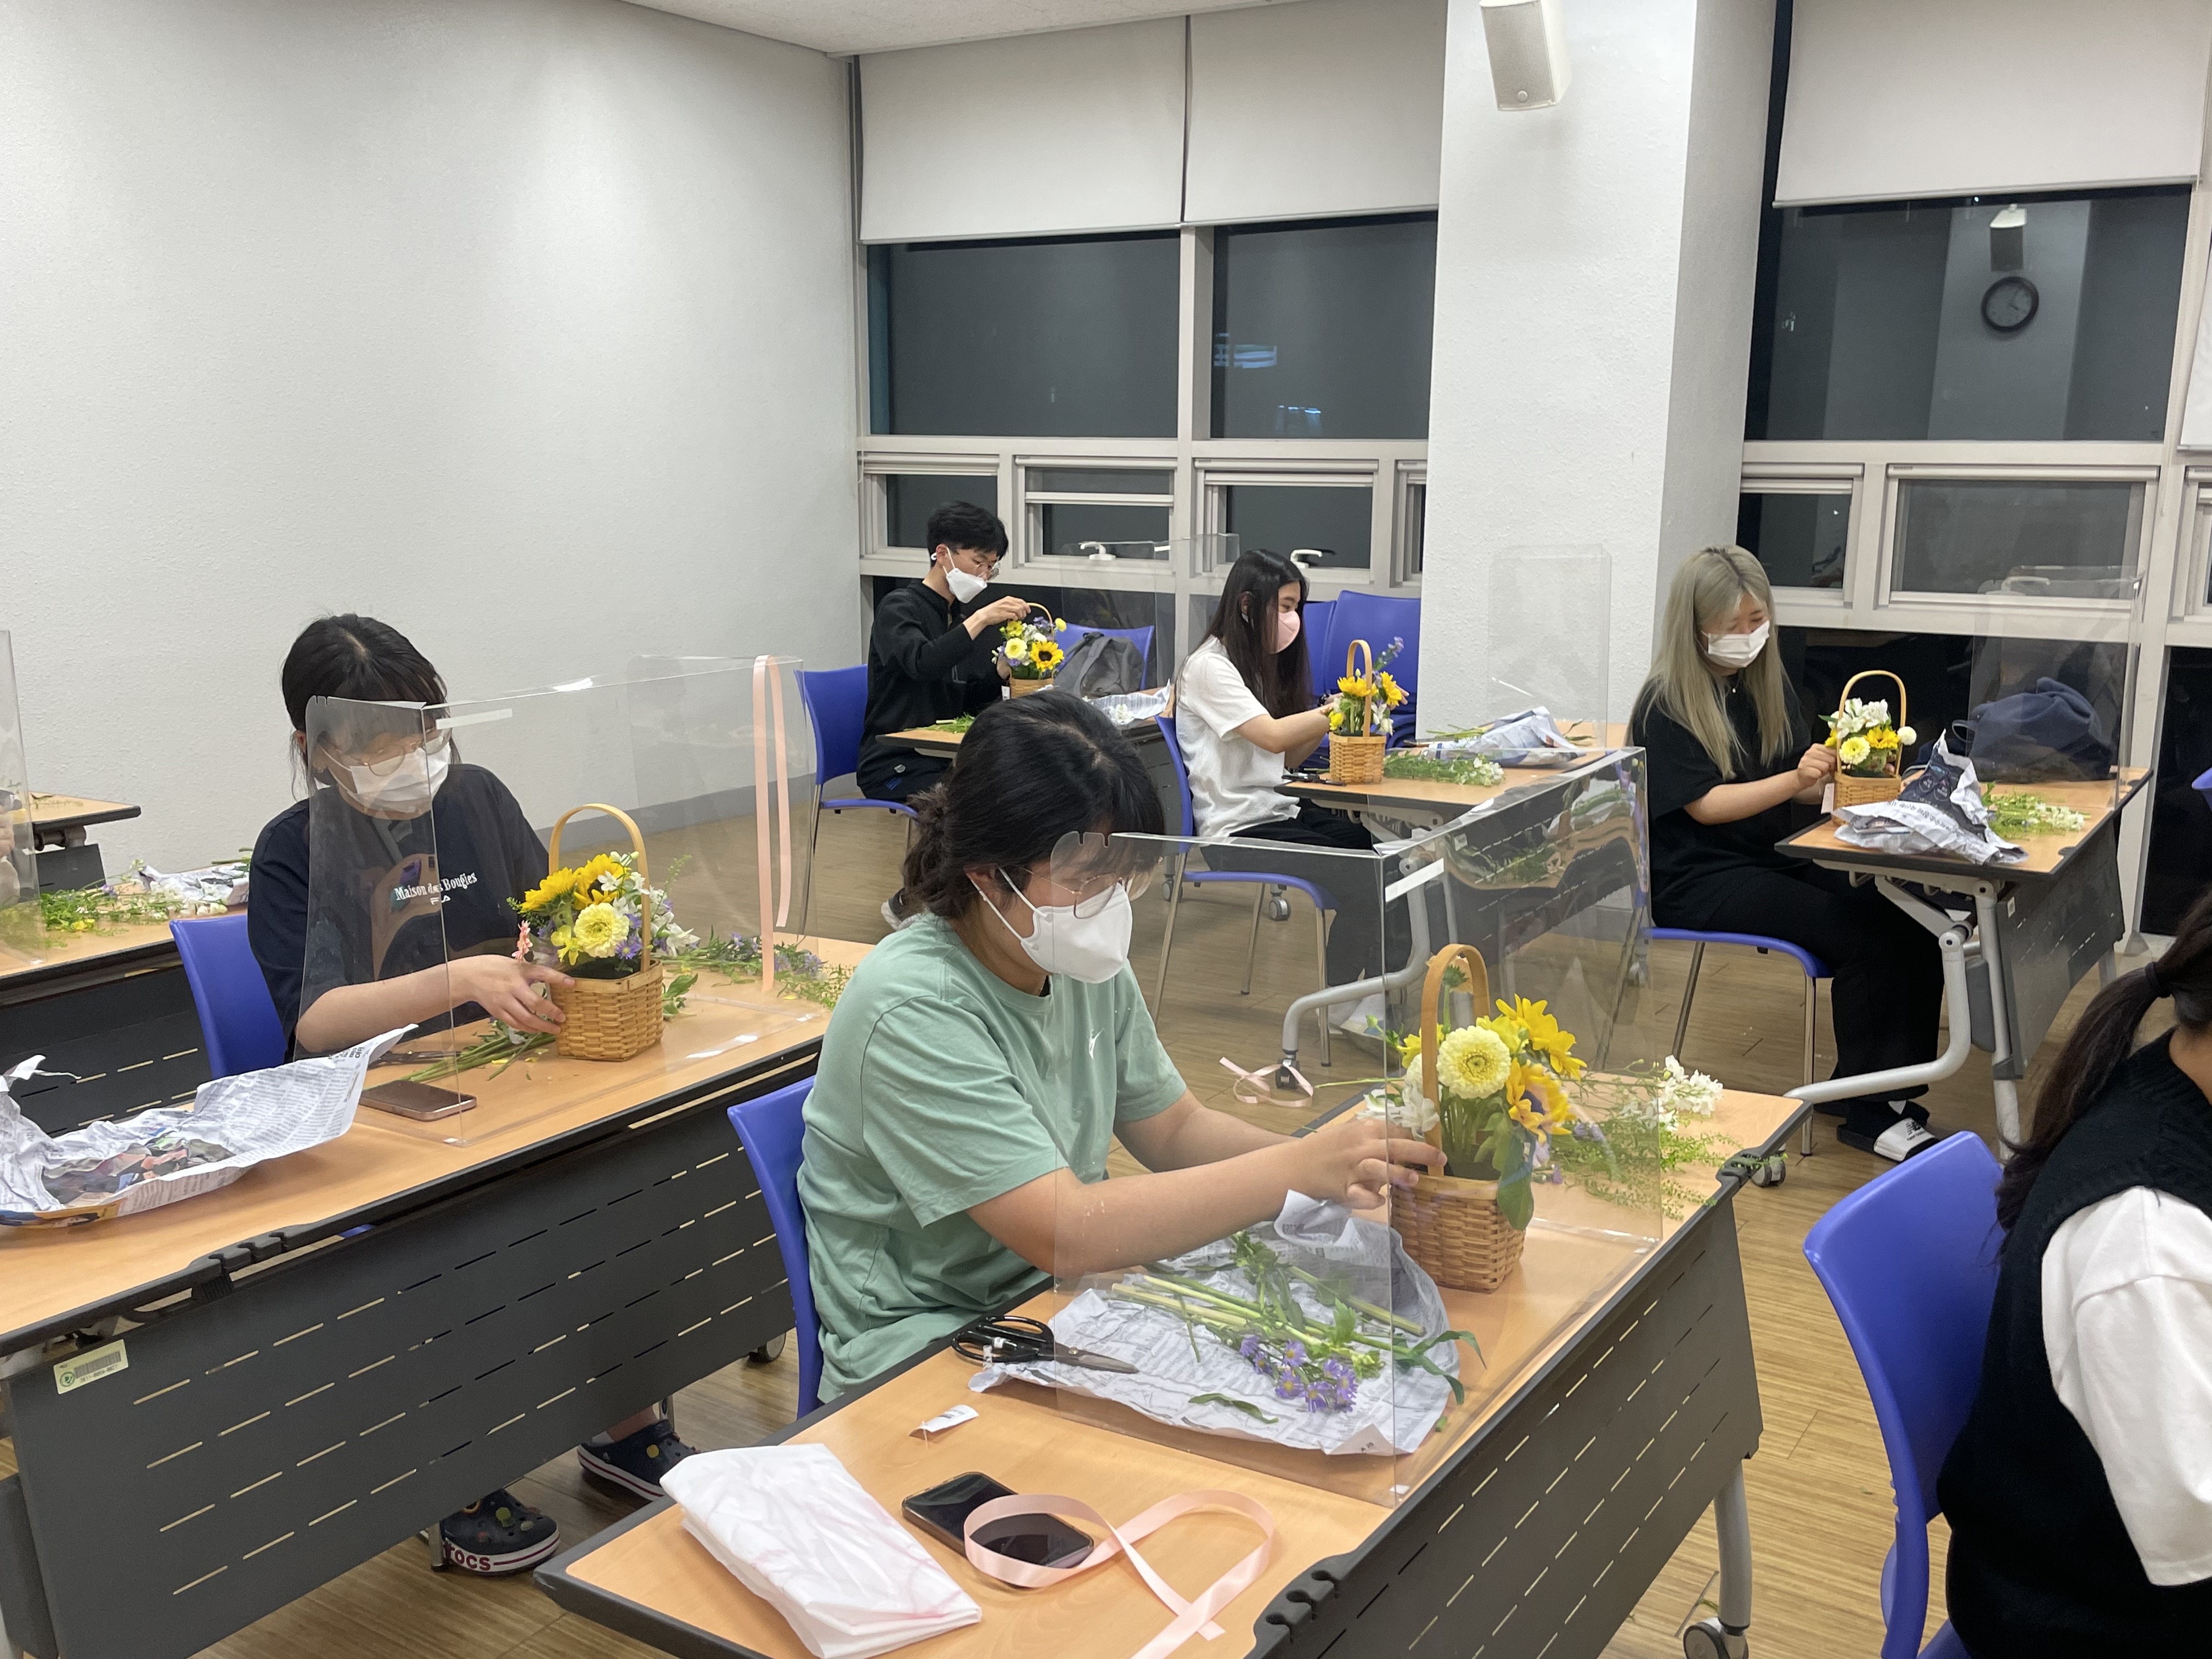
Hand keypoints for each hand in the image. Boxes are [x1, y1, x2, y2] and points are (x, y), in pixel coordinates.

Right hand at [448, 955, 570, 1033]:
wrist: (469, 976)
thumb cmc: (495, 967)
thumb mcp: (515, 964)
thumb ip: (531, 972)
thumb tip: (554, 980)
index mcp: (519, 971)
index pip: (543, 973)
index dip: (559, 979)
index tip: (573, 984)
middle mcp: (513, 986)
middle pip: (535, 1002)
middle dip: (551, 1012)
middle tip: (563, 1018)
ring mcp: (504, 1000)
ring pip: (525, 1017)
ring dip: (541, 1026)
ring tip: (554, 1029)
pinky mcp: (497, 1011)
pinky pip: (514, 1023)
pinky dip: (527, 1028)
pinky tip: (536, 1030)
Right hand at [966, 595, 1031, 635]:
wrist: (984, 615)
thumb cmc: (992, 611)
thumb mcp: (1002, 605)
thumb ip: (1011, 605)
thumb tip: (1019, 608)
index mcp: (1007, 599)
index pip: (1020, 601)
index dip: (1026, 606)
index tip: (1028, 610)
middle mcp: (1007, 602)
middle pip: (1021, 605)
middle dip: (1024, 612)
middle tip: (1023, 616)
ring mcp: (1005, 608)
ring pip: (1019, 610)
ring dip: (1021, 616)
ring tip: (1018, 619)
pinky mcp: (1004, 614)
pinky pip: (1014, 616)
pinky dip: (1015, 619)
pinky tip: (1013, 620)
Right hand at [1286, 1114, 1443, 1210]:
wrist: (1295, 1166)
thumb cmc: (1326, 1148)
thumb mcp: (1350, 1133)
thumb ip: (1375, 1135)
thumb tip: (1406, 1137)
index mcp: (1365, 1130)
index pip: (1397, 1131)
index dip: (1417, 1139)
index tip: (1433, 1147)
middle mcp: (1361, 1147)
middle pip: (1395, 1146)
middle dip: (1420, 1151)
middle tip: (1441, 1158)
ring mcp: (1353, 1169)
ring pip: (1379, 1168)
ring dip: (1397, 1173)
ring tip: (1415, 1179)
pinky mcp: (1344, 1189)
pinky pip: (1361, 1195)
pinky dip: (1371, 1199)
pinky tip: (1380, 1201)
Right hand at [1796, 744, 1837, 789]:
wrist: (1801, 777)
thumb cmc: (1814, 768)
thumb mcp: (1823, 758)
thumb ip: (1831, 754)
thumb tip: (1842, 756)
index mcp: (1816, 747)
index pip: (1833, 751)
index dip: (1835, 759)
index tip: (1832, 763)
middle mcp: (1810, 752)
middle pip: (1830, 759)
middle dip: (1831, 766)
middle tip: (1827, 769)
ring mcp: (1806, 761)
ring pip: (1825, 766)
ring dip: (1825, 771)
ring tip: (1820, 772)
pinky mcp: (1804, 770)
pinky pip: (1819, 773)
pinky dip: (1819, 776)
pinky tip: (1816, 775)